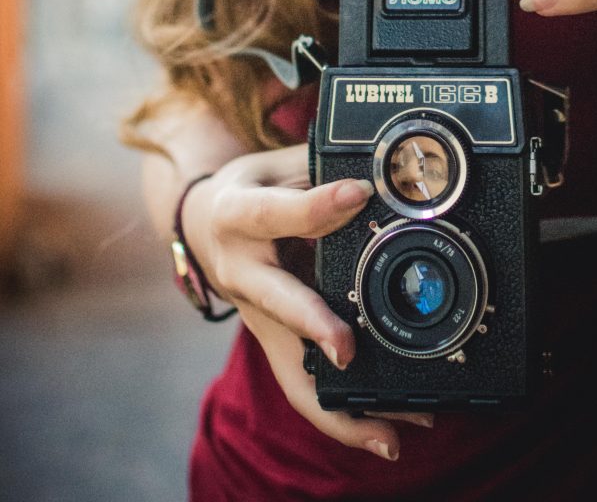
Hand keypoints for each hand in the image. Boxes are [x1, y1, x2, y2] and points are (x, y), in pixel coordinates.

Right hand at [183, 145, 431, 459]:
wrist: (202, 222)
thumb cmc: (251, 187)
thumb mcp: (276, 164)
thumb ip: (319, 167)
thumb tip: (382, 172)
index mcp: (237, 214)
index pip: (275, 212)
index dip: (316, 204)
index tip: (359, 194)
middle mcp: (240, 269)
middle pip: (274, 302)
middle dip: (311, 324)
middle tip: (348, 348)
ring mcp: (254, 313)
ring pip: (289, 367)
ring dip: (338, 404)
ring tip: (391, 430)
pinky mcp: (271, 340)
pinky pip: (301, 384)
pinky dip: (341, 415)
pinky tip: (384, 434)